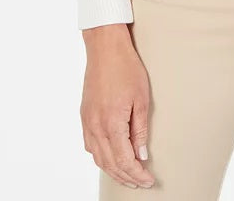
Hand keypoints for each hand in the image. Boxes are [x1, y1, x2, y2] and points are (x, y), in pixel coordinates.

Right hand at [80, 23, 154, 188]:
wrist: (105, 49)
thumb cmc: (126, 69)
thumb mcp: (142, 99)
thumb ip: (140, 130)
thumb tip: (142, 155)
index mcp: (111, 123)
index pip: (125, 160)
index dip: (137, 174)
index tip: (149, 180)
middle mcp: (96, 126)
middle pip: (110, 164)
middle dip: (126, 177)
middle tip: (141, 183)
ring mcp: (87, 122)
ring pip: (98, 158)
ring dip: (113, 170)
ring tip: (128, 176)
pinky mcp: (84, 116)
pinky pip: (90, 146)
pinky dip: (101, 157)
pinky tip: (111, 158)